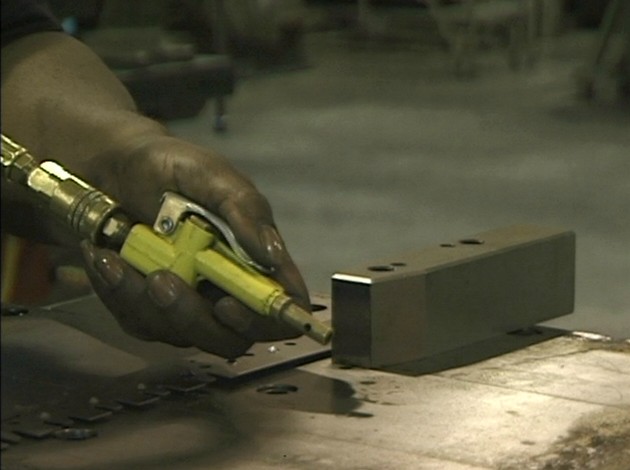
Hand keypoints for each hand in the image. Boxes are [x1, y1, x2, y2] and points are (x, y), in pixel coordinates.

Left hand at [80, 134, 309, 357]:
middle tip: (160, 279)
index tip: (229, 304)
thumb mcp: (211, 175)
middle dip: (192, 316)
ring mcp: (190, 304)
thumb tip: (274, 255)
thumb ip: (245, 210)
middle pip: (231, 338)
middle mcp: (228, 288)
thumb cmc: (172, 165)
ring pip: (180, 334)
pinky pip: (140, 322)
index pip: (283, 307)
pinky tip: (103, 258)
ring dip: (144, 302)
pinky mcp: (150, 311)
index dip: (267, 320)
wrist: (115, 167)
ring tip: (114, 256)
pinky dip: (117, 293)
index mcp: (256, 260)